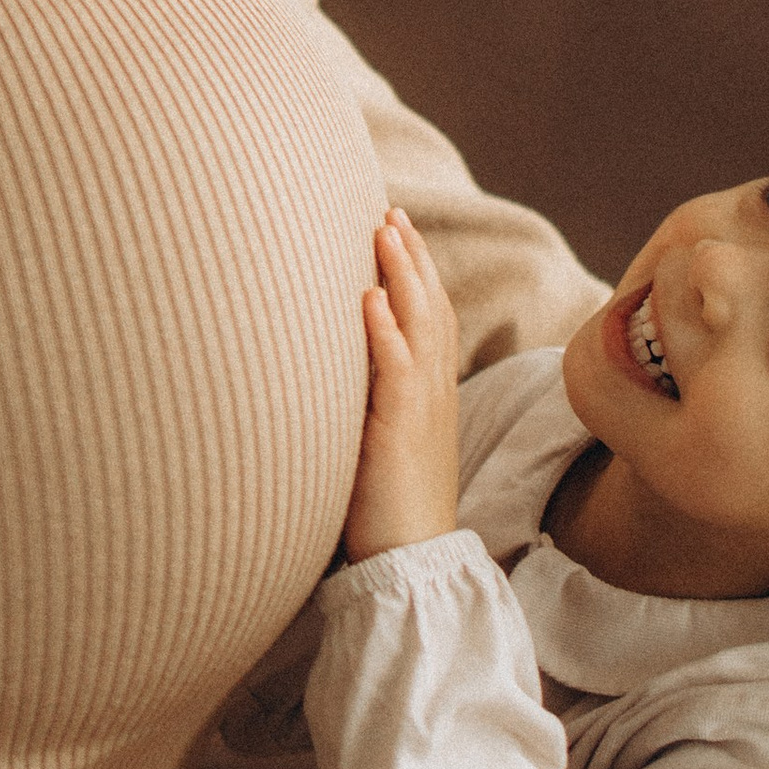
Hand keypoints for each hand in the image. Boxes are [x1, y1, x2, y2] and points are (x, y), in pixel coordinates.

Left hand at [345, 209, 462, 560]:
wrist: (409, 558)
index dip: (417, 270)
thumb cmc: (386, 507)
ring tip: (383, 229)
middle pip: (428, 306)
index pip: (430, 315)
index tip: (396, 228)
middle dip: (410, 255)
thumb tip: (336, 370)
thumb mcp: (381, 440)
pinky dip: (383, 330)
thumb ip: (369, 401)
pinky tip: (367, 298)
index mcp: (430, 391)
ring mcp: (420, 407)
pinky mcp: (400, 430)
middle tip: (390, 210)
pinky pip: (395, 370)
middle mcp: (432, 390)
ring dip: (401, 273)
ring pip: (418, 324)